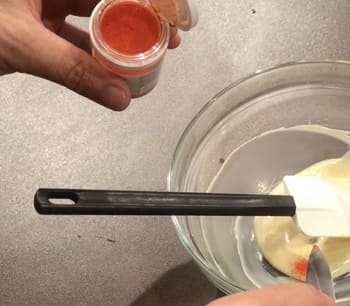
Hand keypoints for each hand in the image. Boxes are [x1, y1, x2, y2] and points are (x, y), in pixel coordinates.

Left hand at [0, 0, 179, 110]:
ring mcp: (42, 2)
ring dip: (119, 42)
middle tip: (168, 40)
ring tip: (147, 60)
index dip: (152, 0)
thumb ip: (72, 70)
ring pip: (94, 19)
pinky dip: (92, 59)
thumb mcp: (18, 42)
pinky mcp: (35, 22)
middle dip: (143, 19)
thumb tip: (118, 96)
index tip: (175, 18)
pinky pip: (73, 39)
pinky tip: (110, 76)